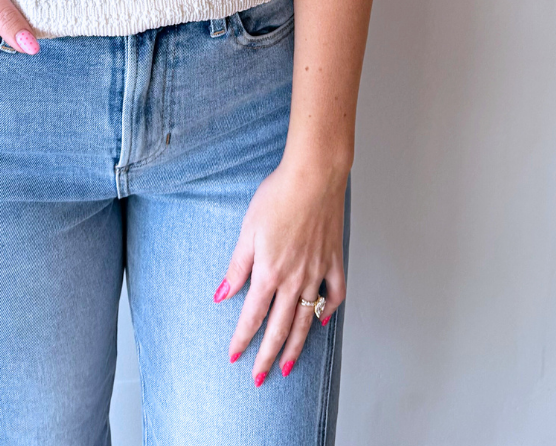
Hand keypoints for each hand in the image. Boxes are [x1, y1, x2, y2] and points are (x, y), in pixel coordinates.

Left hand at [213, 158, 346, 383]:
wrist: (314, 176)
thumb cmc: (277, 196)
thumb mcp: (247, 230)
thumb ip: (236, 266)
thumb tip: (221, 294)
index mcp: (269, 273)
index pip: (252, 317)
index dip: (242, 340)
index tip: (234, 357)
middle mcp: (294, 280)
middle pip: (278, 328)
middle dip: (266, 356)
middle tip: (259, 378)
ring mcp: (317, 273)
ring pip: (306, 320)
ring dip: (294, 346)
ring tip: (286, 366)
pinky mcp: (334, 261)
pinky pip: (334, 295)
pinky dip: (329, 311)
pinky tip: (322, 321)